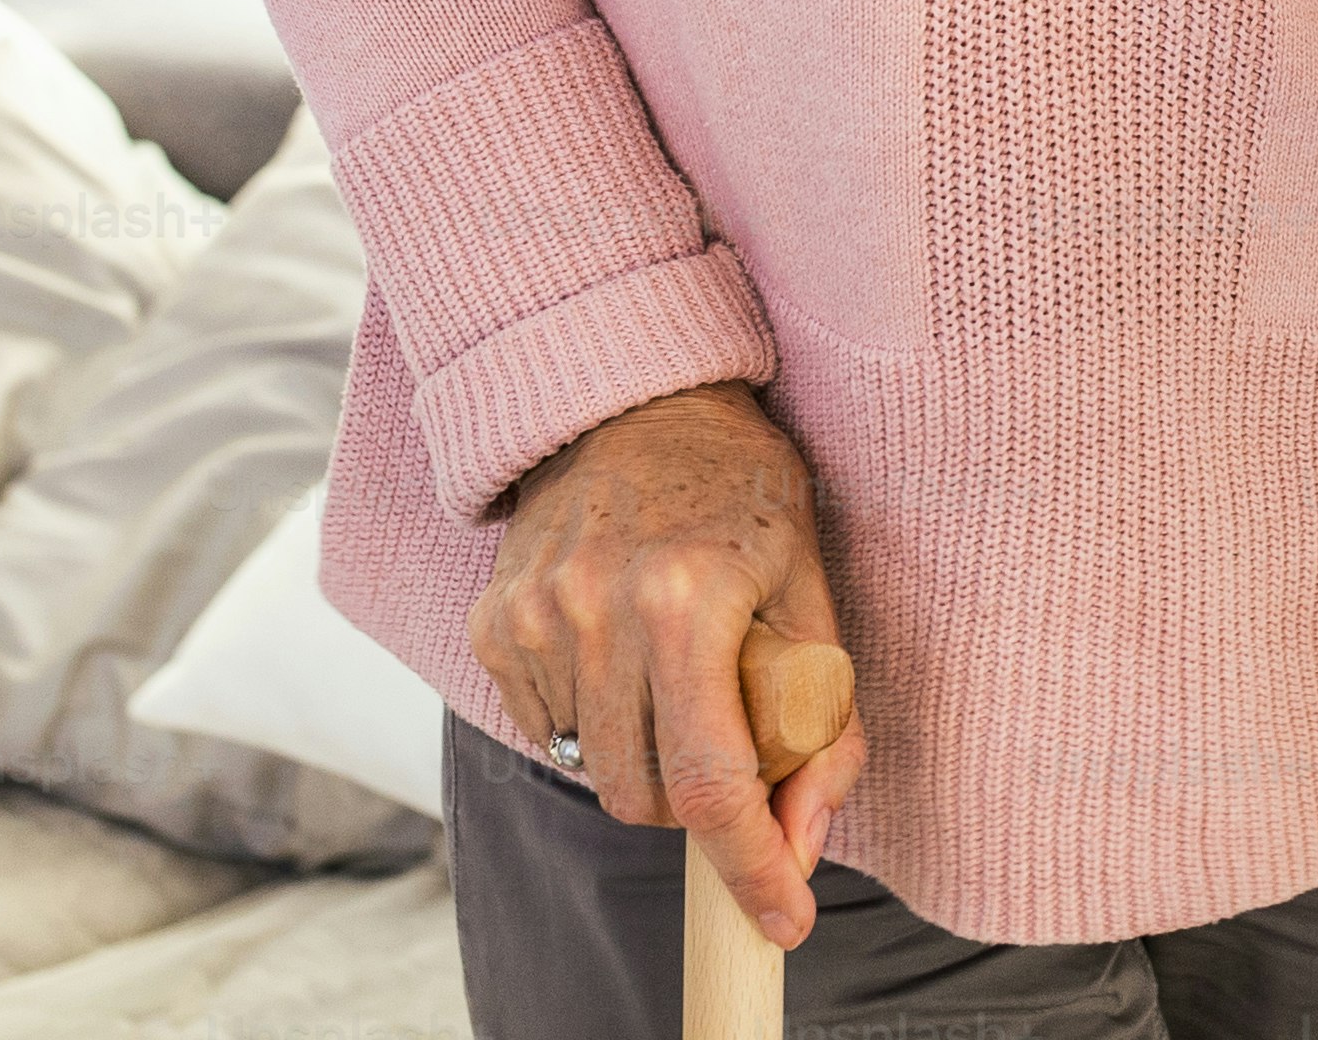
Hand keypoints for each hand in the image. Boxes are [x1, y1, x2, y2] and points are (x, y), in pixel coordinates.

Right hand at [474, 380, 862, 946]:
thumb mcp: (812, 588)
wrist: (635, 395)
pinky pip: (546, 731)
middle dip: (697, 808)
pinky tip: (622, 663)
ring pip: (592, 772)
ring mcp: (533, 617)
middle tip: (731, 750)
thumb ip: (823, 722)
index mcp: (687, 599)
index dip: (750, 869)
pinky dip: (593, 728)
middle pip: (644, 797)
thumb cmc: (743, 490)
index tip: (786, 922)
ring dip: (643, 766)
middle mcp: (596, 610)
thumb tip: (801, 842)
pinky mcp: (494, 621)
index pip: (711, 783)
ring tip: (675, 687)